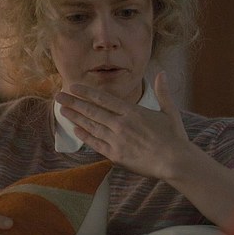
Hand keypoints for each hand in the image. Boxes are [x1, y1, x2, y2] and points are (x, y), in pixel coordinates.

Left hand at [55, 71, 194, 179]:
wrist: (175, 161)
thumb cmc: (174, 137)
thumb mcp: (170, 111)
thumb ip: (162, 92)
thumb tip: (162, 73)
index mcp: (133, 112)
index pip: (104, 99)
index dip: (87, 92)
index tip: (74, 87)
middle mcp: (122, 124)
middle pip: (93, 111)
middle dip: (74, 102)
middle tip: (59, 96)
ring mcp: (117, 140)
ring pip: (91, 126)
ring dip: (75, 117)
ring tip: (63, 110)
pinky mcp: (116, 155)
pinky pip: (96, 144)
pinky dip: (85, 136)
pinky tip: (76, 130)